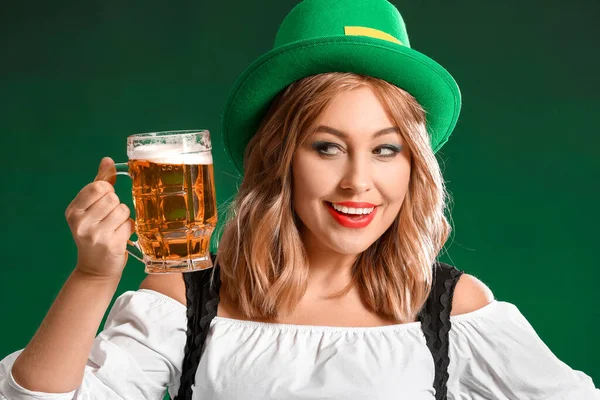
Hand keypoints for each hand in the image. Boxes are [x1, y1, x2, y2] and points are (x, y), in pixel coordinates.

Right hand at [65, 157, 133, 279]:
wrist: (95, 269)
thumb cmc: (95, 234)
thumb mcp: (90, 208)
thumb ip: (99, 183)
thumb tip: (107, 160)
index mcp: (73, 210)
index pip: (98, 187)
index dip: (108, 191)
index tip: (105, 201)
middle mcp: (81, 222)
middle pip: (112, 198)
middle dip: (116, 205)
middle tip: (110, 218)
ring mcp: (95, 235)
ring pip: (123, 210)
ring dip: (123, 217)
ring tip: (114, 228)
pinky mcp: (111, 244)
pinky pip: (129, 224)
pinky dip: (128, 229)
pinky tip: (119, 237)